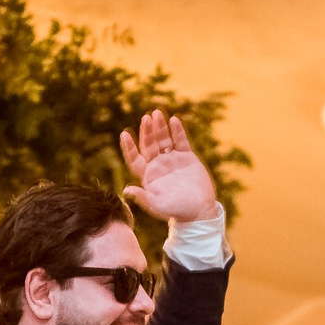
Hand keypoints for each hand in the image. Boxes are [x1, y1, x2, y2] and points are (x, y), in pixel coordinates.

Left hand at [120, 110, 218, 224]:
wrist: (199, 210)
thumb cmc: (177, 211)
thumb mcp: (158, 206)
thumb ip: (143, 198)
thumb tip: (126, 189)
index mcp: (148, 175)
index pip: (135, 158)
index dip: (129, 147)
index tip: (124, 134)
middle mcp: (158, 165)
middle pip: (149, 144)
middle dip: (147, 131)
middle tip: (146, 118)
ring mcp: (172, 159)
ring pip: (164, 139)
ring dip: (160, 127)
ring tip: (156, 113)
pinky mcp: (186, 156)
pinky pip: (181, 140)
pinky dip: (177, 130)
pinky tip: (174, 120)